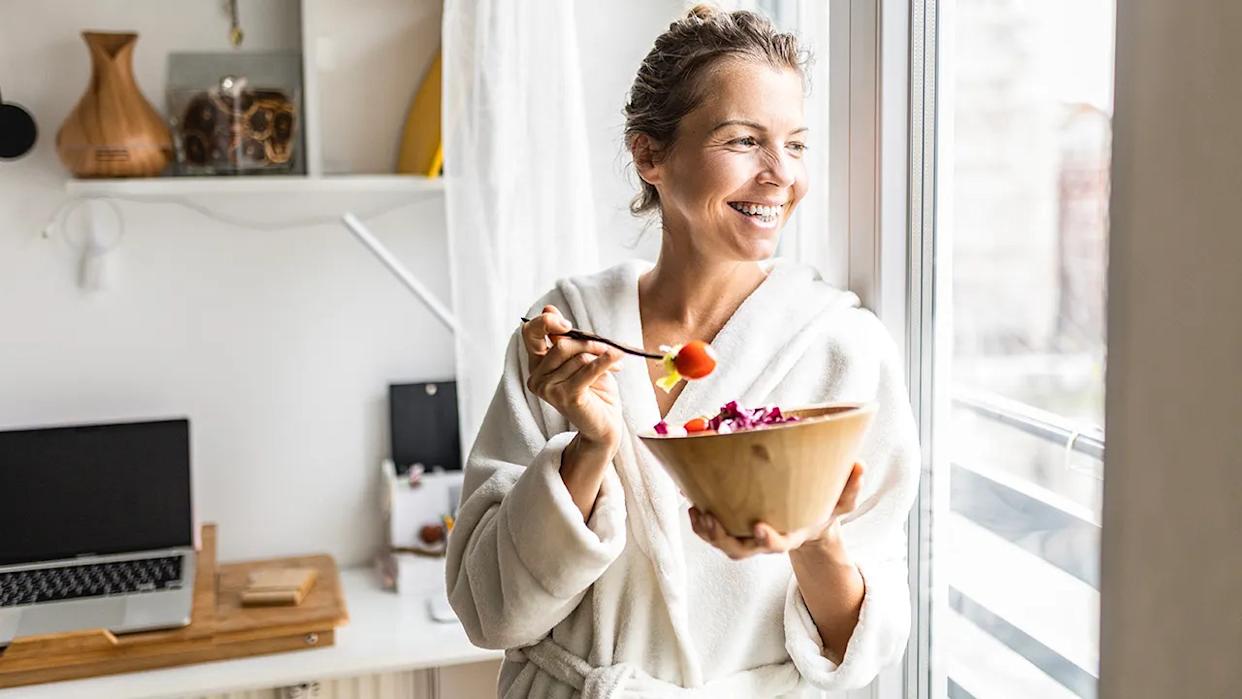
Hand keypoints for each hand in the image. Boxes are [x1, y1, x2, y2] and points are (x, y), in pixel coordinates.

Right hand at [522, 305, 623, 446]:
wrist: (604, 426)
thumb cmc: (594, 391)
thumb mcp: (579, 360)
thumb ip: (566, 339)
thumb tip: (548, 309)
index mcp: (536, 365)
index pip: (529, 334)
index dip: (545, 322)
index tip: (567, 323)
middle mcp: (536, 377)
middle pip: (561, 345)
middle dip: (588, 342)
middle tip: (607, 347)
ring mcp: (548, 389)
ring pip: (577, 357)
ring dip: (600, 356)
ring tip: (615, 363)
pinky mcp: (565, 397)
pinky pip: (588, 370)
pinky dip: (605, 361)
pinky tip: (617, 359)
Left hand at [689, 461, 865, 558]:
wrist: (808, 521)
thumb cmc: (824, 508)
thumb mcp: (842, 501)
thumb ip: (850, 488)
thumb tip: (860, 465)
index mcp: (791, 536)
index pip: (777, 545)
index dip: (768, 540)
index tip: (758, 526)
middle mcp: (766, 540)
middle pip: (740, 550)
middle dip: (723, 539)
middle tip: (710, 519)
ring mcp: (748, 538)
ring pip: (723, 545)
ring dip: (706, 532)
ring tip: (696, 512)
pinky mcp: (735, 529)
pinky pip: (714, 532)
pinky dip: (700, 524)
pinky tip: (691, 504)